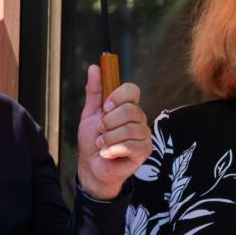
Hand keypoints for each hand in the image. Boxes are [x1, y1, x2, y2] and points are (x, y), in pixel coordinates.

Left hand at [76, 64, 149, 199]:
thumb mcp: (90, 114)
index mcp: (126, 107)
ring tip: (103, 145)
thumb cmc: (92, 141)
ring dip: (109, 138)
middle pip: (130, 110)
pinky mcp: (144, 150)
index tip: (106, 107)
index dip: (118, 96)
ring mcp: (143, 134)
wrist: (92, 167)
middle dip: (109, 122)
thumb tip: (94, 67)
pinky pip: (131, 145)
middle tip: (101, 131)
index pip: (132, 90)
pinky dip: (113, 149)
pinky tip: (108, 153)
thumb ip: (94, 91)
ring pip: (130, 129)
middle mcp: (138, 119)